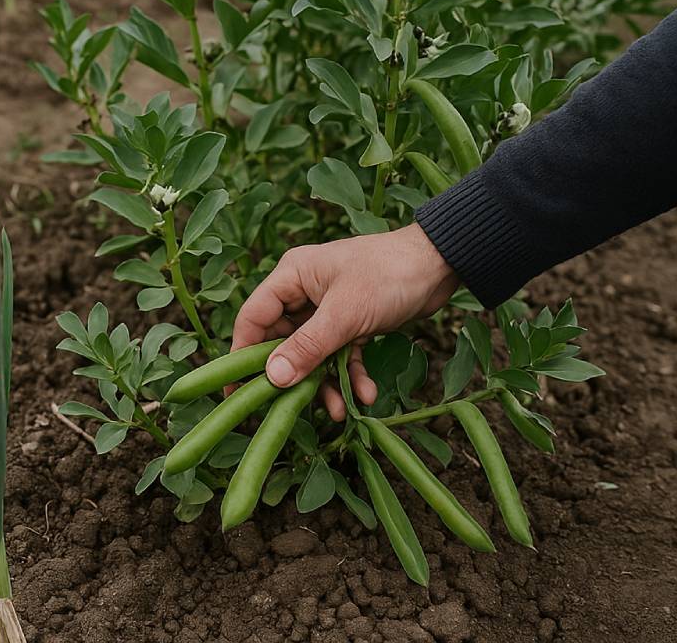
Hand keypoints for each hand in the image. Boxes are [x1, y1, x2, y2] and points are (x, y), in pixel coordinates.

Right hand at [229, 223, 458, 420]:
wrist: (440, 265)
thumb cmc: (389, 275)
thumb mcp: (345, 314)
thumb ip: (307, 347)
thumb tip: (272, 378)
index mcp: (291, 276)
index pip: (253, 318)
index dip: (241, 354)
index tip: (235, 390)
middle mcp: (303, 292)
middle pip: (281, 341)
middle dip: (291, 376)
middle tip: (287, 409)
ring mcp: (328, 309)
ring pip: (313, 354)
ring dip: (324, 382)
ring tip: (338, 410)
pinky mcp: (351, 323)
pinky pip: (340, 354)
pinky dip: (349, 375)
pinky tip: (364, 395)